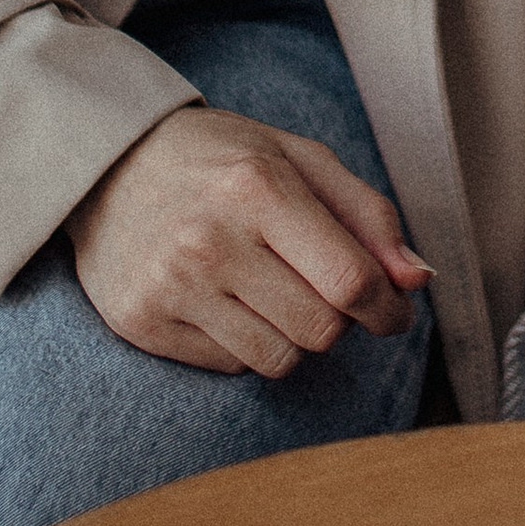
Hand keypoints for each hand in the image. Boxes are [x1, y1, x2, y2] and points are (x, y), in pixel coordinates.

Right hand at [69, 103, 430, 373]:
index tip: (393, 311)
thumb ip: (368, 216)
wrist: (107, 164)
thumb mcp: (298, 159)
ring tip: (272, 291)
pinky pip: (230, 366)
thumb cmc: (221, 159)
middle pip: (321, 330)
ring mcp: (170, 286)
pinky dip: (245, 343)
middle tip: (322, 291)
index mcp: (258, 187)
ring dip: (294, 337)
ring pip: (279, 359)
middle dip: (339, 319)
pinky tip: (225, 300)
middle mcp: (210, 239)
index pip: (350, 280)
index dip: (388, 308)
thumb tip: (417, 281)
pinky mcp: (142, 323)